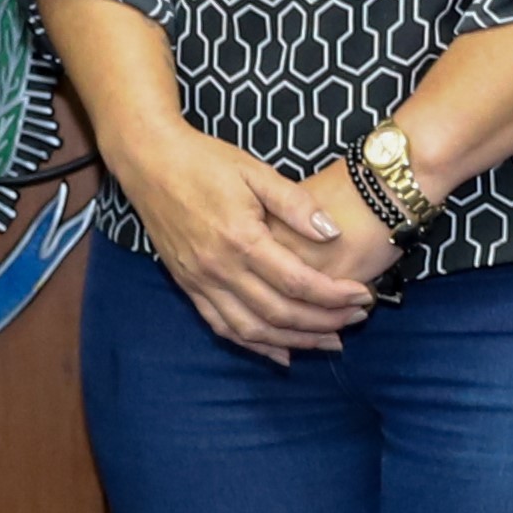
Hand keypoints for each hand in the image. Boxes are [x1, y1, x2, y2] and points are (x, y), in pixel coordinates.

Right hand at [121, 127, 377, 362]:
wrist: (150, 162)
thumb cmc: (205, 161)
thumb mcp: (255, 171)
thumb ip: (296, 203)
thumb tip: (332, 233)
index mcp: (240, 238)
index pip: (297, 282)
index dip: (335, 295)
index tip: (362, 296)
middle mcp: (219, 268)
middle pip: (279, 313)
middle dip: (323, 323)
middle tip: (356, 320)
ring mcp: (200, 282)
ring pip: (252, 329)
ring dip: (294, 341)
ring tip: (329, 342)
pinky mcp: (188, 286)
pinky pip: (223, 327)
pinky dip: (254, 344)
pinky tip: (281, 352)